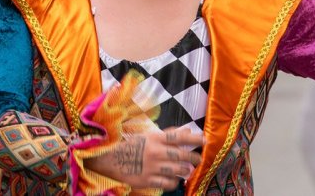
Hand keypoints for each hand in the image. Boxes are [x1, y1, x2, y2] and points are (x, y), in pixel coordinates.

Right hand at [88, 127, 202, 190]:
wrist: (110, 160)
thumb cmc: (131, 146)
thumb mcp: (148, 135)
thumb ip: (168, 134)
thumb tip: (187, 131)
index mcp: (155, 138)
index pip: (179, 137)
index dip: (193, 138)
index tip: (204, 140)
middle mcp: (155, 152)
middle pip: (181, 155)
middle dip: (194, 157)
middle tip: (199, 159)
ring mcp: (152, 167)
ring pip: (177, 170)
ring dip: (185, 170)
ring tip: (188, 169)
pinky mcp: (147, 181)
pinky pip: (167, 183)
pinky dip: (174, 182)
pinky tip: (175, 179)